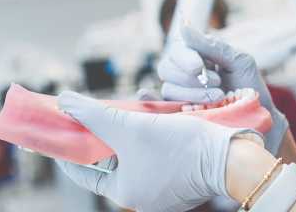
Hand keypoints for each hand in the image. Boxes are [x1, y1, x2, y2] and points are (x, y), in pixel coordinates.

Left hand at [55, 91, 259, 211]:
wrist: (234, 156)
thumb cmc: (181, 147)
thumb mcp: (131, 126)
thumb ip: (94, 114)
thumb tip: (63, 102)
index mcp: (125, 192)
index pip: (84, 170)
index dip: (70, 145)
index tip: (61, 125)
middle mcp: (143, 194)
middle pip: (110, 159)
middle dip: (103, 131)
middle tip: (93, 109)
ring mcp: (165, 186)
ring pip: (136, 152)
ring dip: (129, 128)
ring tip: (125, 106)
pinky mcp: (183, 174)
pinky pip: (157, 152)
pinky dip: (151, 133)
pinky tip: (152, 114)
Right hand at [157, 25, 288, 154]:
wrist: (259, 117)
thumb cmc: (249, 86)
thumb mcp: (238, 61)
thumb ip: (212, 45)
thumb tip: (184, 26)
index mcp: (197, 57)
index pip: (177, 51)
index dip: (185, 58)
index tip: (199, 67)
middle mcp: (184, 74)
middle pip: (166, 69)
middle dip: (190, 79)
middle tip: (217, 85)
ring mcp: (180, 95)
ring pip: (168, 89)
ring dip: (191, 94)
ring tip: (217, 98)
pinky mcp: (178, 114)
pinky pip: (156, 106)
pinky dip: (148, 101)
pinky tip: (145, 96)